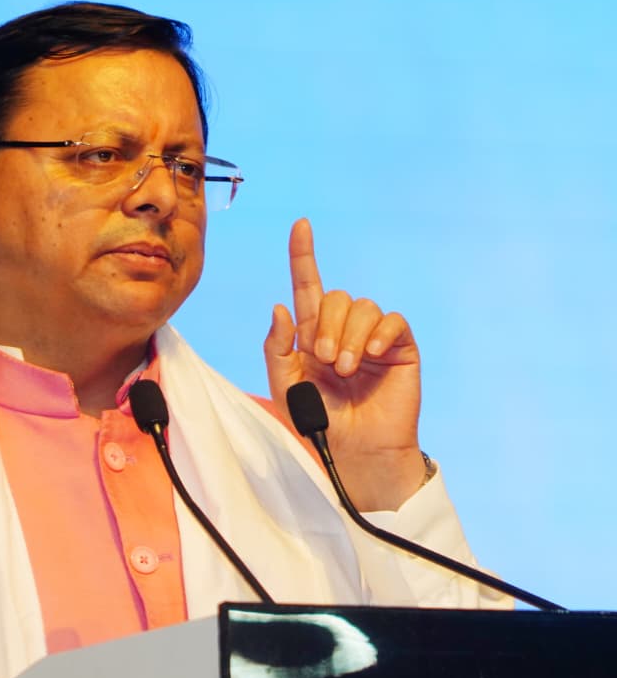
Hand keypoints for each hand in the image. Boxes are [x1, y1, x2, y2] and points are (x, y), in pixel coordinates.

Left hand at [264, 218, 424, 510]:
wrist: (354, 452)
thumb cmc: (318, 422)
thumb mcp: (285, 386)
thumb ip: (277, 347)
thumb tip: (280, 307)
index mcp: (312, 334)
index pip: (307, 287)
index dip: (303, 255)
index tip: (300, 225)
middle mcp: (343, 329)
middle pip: (336, 297)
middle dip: (326, 326)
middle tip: (324, 361)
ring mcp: (373, 337)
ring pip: (363, 307)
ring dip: (349, 336)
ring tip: (344, 370)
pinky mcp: (400, 349)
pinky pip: (392, 322)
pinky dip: (379, 334)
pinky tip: (370, 356)